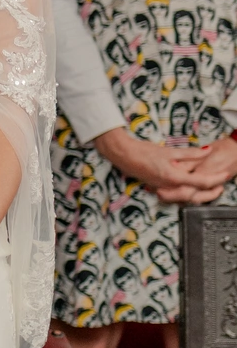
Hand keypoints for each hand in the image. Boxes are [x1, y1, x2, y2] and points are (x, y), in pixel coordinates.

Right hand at [93, 127, 224, 201]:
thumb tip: (207, 151)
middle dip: (212, 191)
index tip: (226, 174)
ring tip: (211, 186)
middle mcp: (169, 186)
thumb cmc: (142, 152)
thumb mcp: (169, 151)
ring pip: (187, 196)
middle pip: (197, 194)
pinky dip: (189, 190)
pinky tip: (192, 184)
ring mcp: (163, 188)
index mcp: (173, 177)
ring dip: (201, 192)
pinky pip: (178, 193)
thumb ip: (191, 153)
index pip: (202, 181)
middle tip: (223, 183)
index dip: (217, 178)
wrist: (121, 155)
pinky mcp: (158, 187)